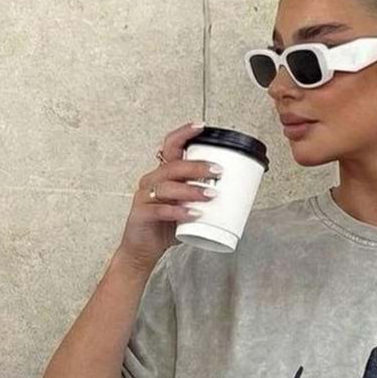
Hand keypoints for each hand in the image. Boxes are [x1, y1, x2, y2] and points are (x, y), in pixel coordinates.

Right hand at [115, 120, 218, 271]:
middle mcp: (151, 181)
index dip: (184, 134)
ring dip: (191, 190)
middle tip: (218, 170)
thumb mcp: (186, 206)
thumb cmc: (165, 226)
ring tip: (211, 195)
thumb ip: (201, 197)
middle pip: (173, 167)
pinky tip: (193, 214)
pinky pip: (160, 210)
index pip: (170, 147)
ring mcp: (144, 197)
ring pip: (167, 187)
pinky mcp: (141, 215)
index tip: (201, 127)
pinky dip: (178, 211)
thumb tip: (236, 193)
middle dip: (197, 166)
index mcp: (162, 175)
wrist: (142, 250)